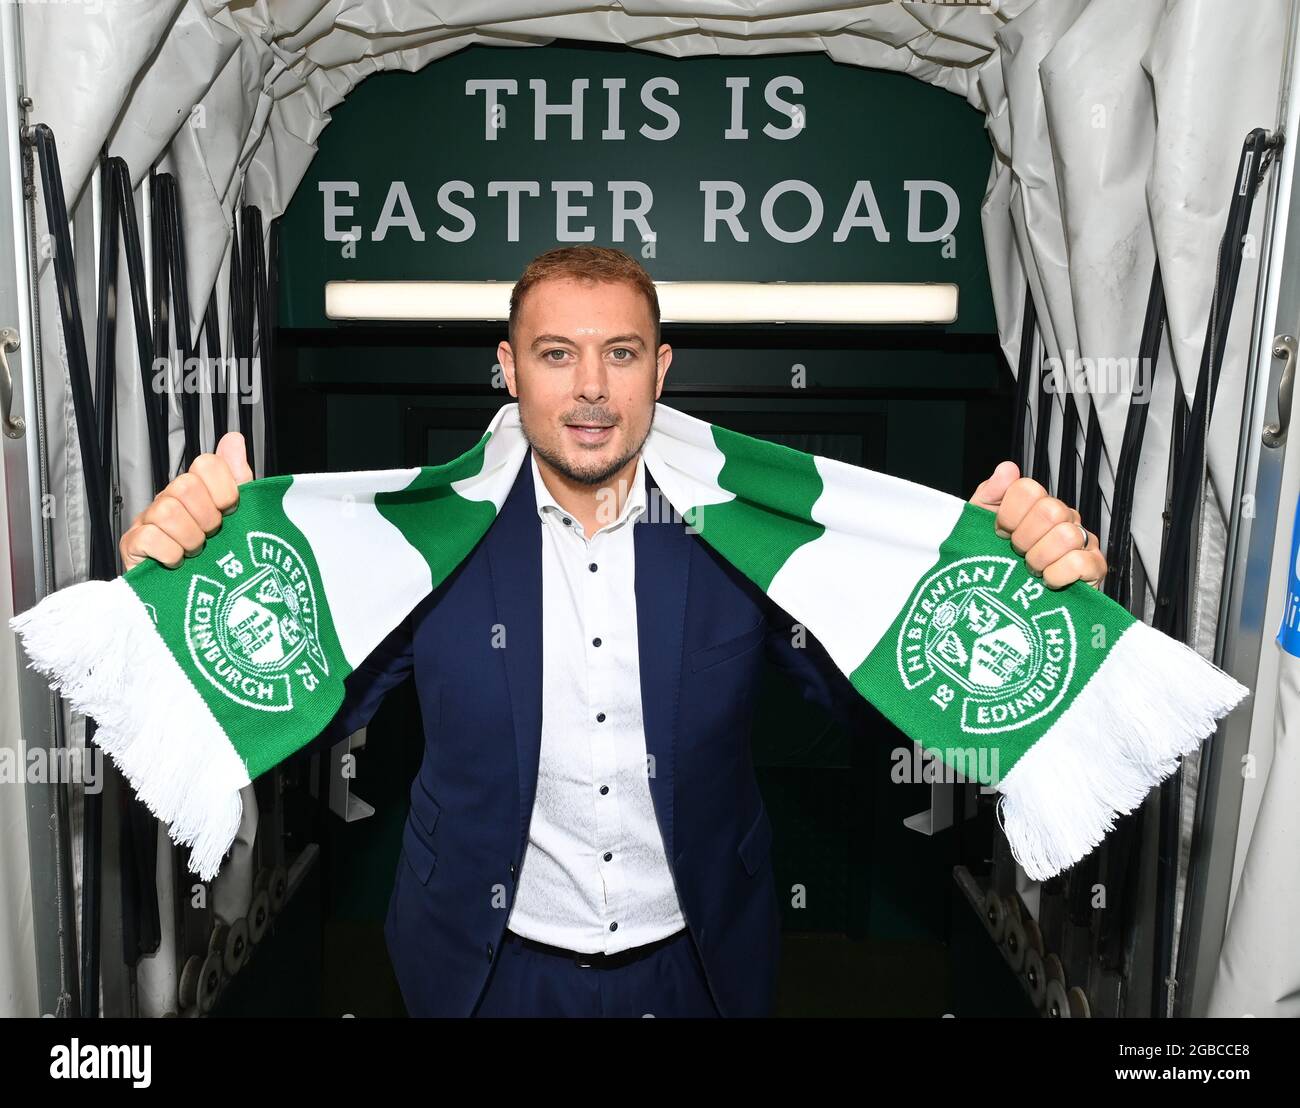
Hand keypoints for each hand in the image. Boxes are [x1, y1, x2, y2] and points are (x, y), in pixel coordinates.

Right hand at [118, 432, 252, 571]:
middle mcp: (169, 499)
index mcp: (195, 490)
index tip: (229, 509)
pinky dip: (170, 553)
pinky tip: (177, 561)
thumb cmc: (213, 555)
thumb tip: (234, 439)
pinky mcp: (133, 545)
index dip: (224, 488)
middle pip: (186, 486)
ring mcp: (148, 520)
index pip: (206, 464)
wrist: (193, 595)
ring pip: (167, 511)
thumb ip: (237, 477)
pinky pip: (150, 538)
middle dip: (207, 516)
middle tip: (211, 534)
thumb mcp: (235, 517)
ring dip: (190, 538)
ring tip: (196, 550)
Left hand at [969, 461, 1106, 589]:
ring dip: (1040, 558)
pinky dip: (1057, 575)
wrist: (1004, 603)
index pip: (1028, 489)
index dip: (1008, 514)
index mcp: (1037, 504)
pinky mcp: (1094, 568)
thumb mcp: (980, 526)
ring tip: (1032, 570)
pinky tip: (1048, 581)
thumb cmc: (994, 562)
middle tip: (1017, 553)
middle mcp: (1063, 517)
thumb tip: (1007, 469)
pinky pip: (1082, 562)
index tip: (1001, 532)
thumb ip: (989, 494)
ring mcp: (1082, 541)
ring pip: (1067, 535)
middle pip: (1050, 510)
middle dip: (1024, 538)